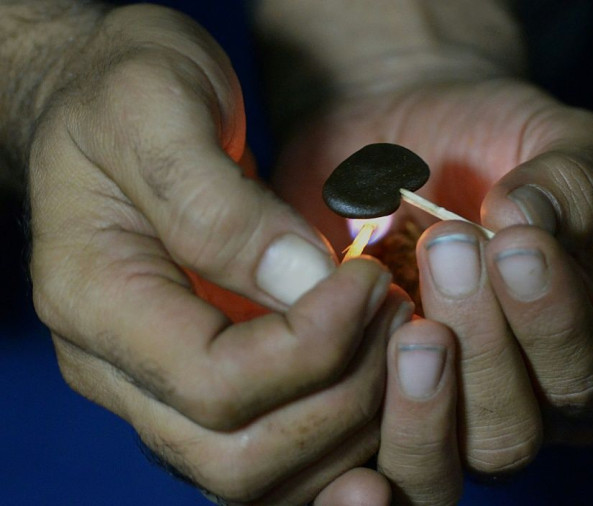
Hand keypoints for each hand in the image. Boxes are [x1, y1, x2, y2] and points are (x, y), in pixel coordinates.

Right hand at [28, 5, 413, 502]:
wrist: (108, 108)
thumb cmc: (122, 90)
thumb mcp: (157, 108)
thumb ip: (219, 206)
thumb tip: (305, 286)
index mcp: (94, 301)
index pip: (213, 383)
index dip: (312, 345)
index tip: (370, 279)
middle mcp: (118, 368)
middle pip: (239, 456)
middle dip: (342, 397)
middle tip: (397, 313)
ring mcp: (160, 385)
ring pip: (260, 475)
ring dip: (350, 424)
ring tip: (397, 337)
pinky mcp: (205, 382)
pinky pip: (273, 450)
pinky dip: (338, 434)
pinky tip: (382, 377)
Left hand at [272, 78, 592, 473]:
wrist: (394, 130)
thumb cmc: (484, 139)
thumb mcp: (549, 138)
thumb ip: (575, 177)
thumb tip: (533, 218)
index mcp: (573, 354)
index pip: (583, 381)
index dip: (552, 324)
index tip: (514, 243)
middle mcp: (506, 402)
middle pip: (508, 437)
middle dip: (482, 350)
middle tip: (448, 248)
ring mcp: (425, 413)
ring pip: (430, 467)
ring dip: (420, 398)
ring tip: (402, 309)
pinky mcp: (355, 407)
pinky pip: (350, 455)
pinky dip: (345, 420)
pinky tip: (337, 342)